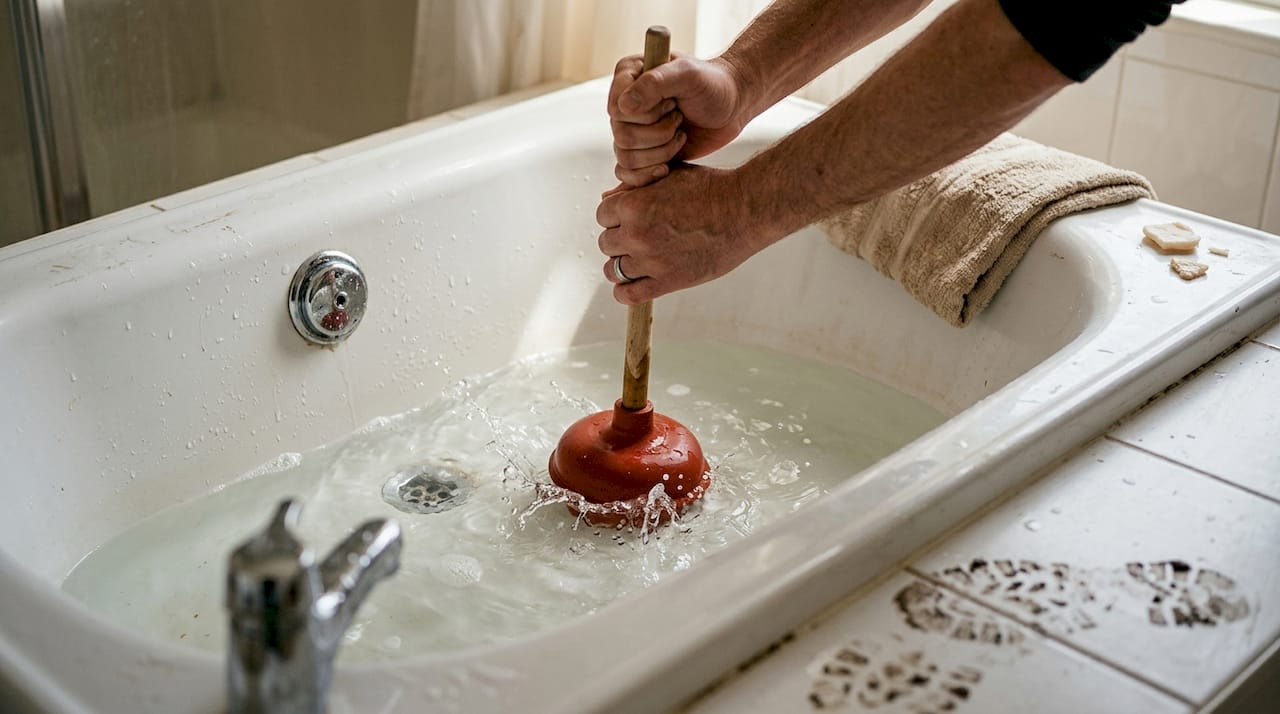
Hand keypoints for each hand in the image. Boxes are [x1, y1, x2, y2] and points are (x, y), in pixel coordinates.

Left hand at [596, 164, 767, 304]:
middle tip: (639, 238)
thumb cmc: (709, 187)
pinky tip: (632, 284)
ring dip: (621, 265)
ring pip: (613, 270)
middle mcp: (636, 234)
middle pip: (606, 243)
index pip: (602, 215)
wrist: (744, 209)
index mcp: (633, 205)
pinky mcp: (668, 281)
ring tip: (637, 261)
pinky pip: (629, 295)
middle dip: (619, 239)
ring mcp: (651, 260)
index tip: (629, 219)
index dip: (616, 216)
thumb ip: (635, 187)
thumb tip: (608, 197)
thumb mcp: (668, 176)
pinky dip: (624, 292)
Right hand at [608, 54, 748, 186]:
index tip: (672, 103)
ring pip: (626, 158)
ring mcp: (632, 129)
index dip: (646, 114)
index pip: (617, 107)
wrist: (732, 106)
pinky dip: (647, 175)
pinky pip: (627, 173)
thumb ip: (654, 84)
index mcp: (629, 76)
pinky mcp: (642, 153)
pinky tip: (668, 165)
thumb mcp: (688, 74)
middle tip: (679, 119)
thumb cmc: (713, 84)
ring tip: (680, 136)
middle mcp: (625, 103)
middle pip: (622, 136)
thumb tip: (623, 107)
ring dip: (660, 152)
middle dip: (658, 134)